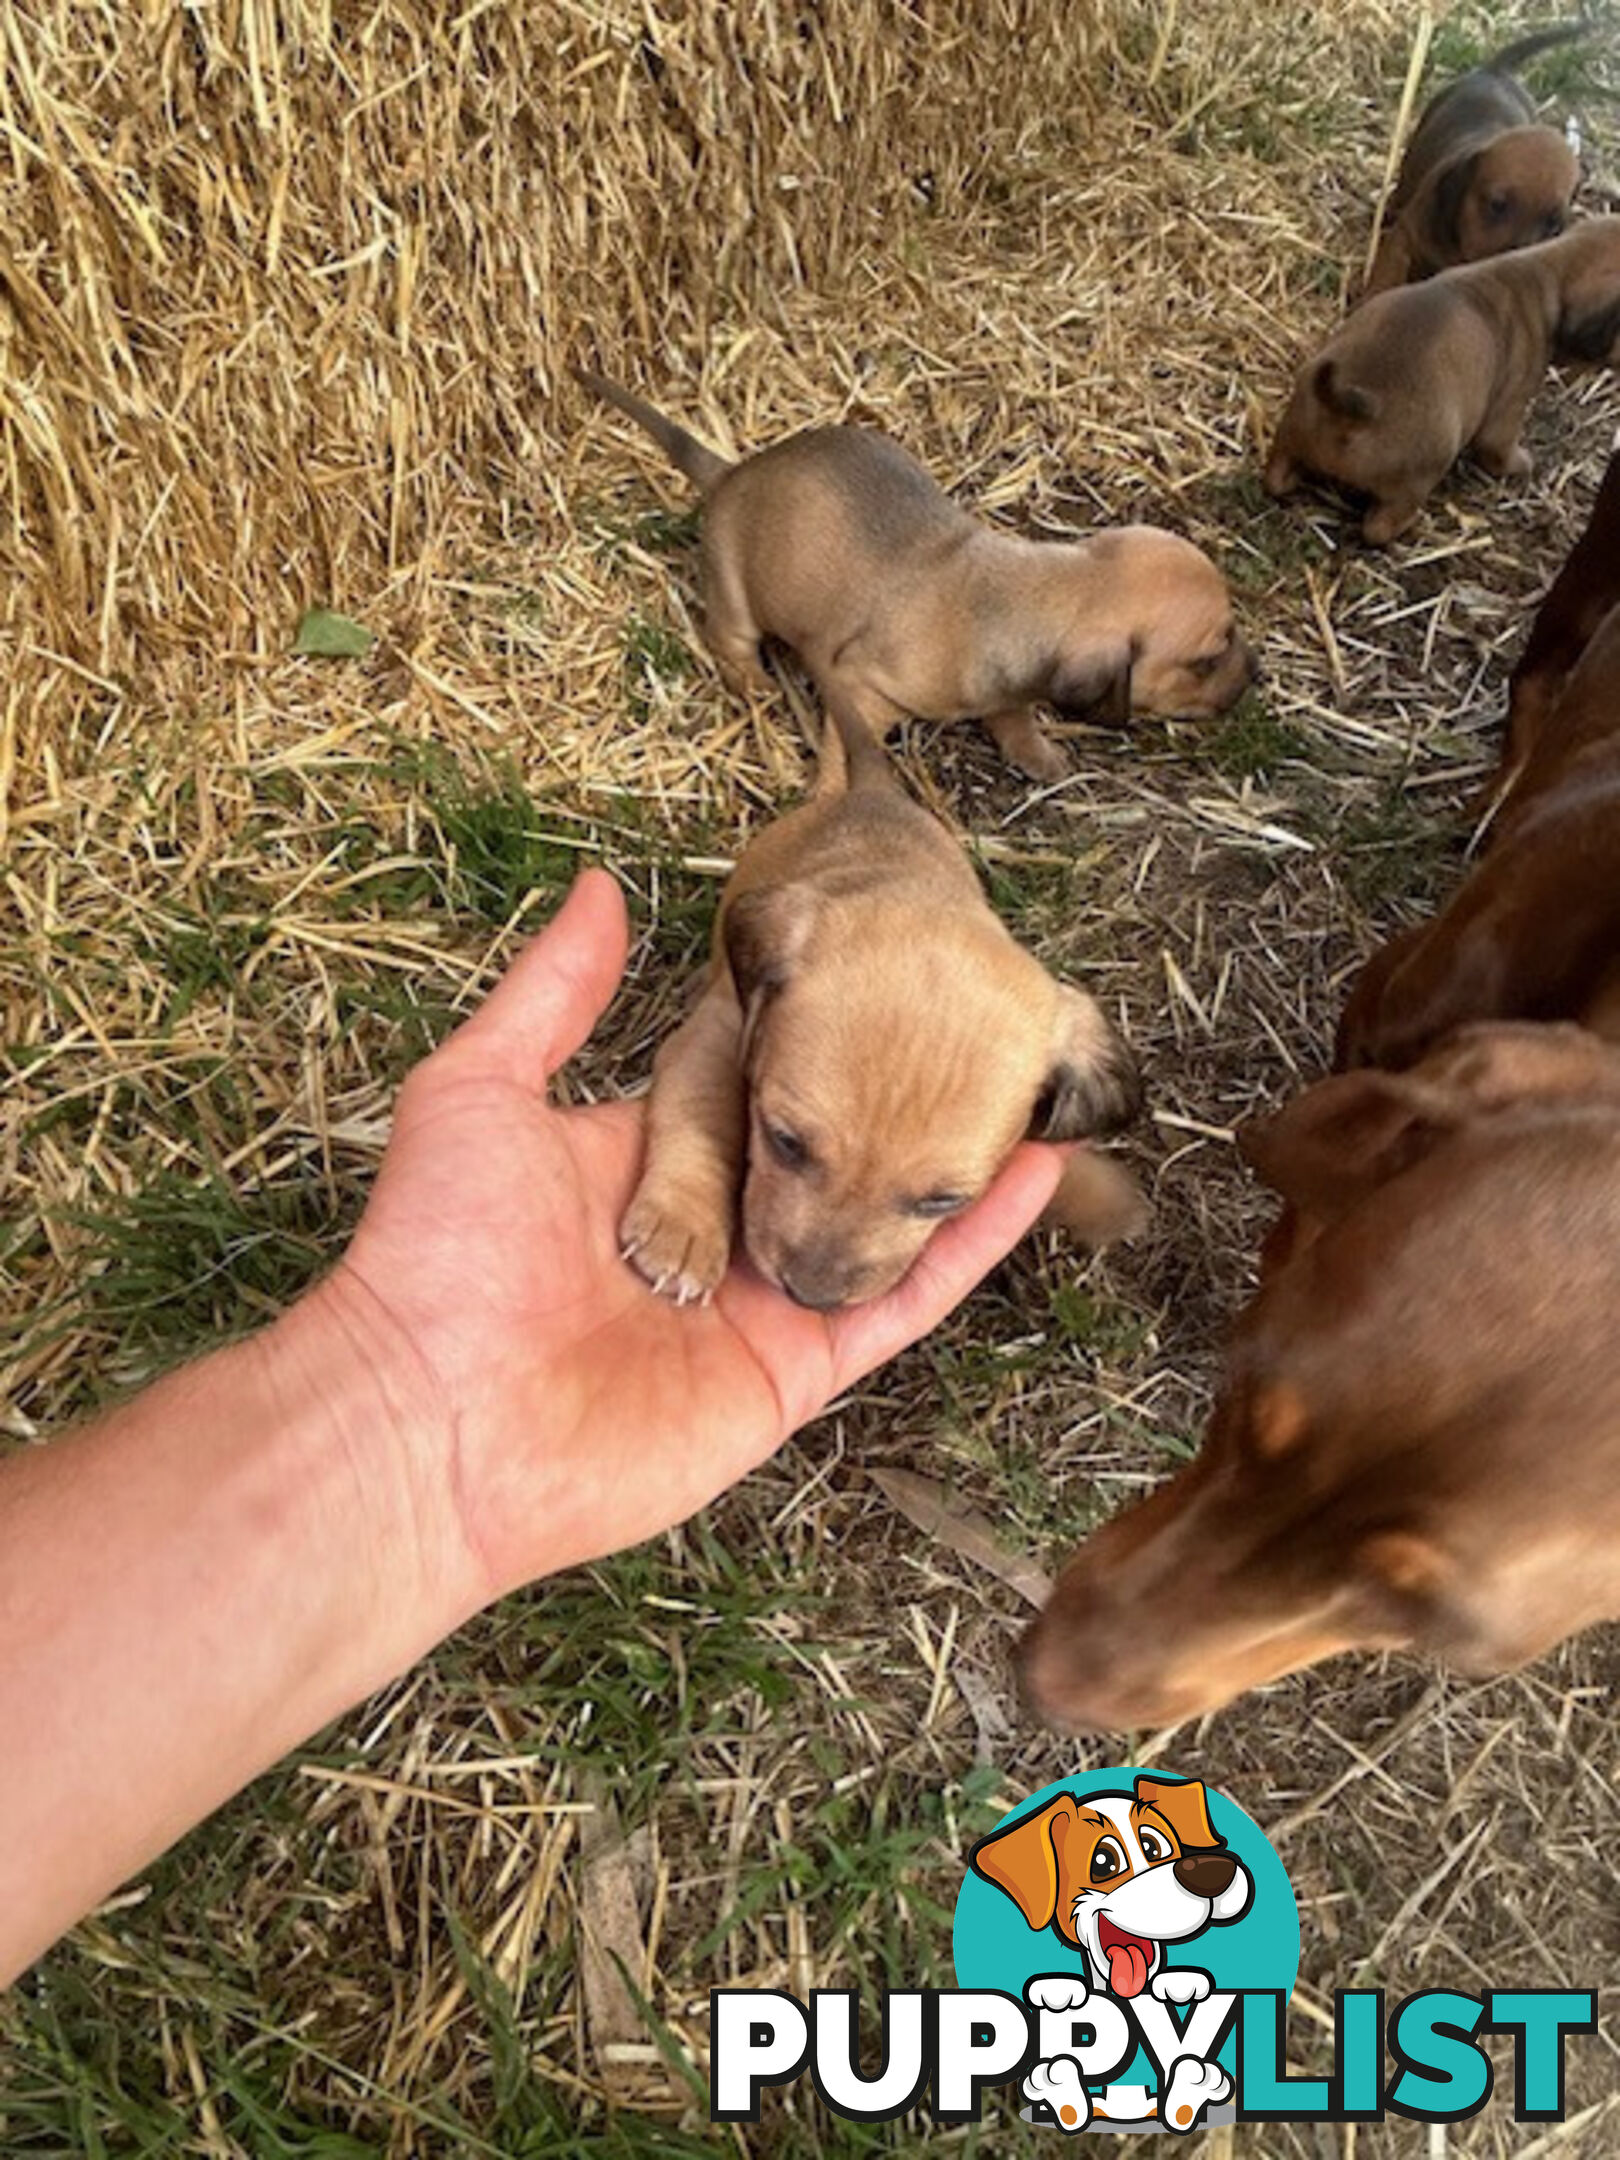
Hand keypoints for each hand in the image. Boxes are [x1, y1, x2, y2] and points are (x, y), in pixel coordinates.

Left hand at [308, 870, 1067, 1612]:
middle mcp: (715, 1233)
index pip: (753, 1089)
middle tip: (980, 1021)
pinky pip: (899, 1304)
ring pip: (879, 1223)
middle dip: (897, 1097)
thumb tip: (598, 885)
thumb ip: (553, 992)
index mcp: (649, 1165)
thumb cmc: (437, 1255)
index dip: (816, 1040)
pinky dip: (965, 1246)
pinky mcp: (795, 1372)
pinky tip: (1029, 1177)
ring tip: (1028, 1086)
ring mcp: (760, 1305)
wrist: (430, 1423)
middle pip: (829, 1155)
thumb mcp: (480, 1088)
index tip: (880, 974)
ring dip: (949, 1162)